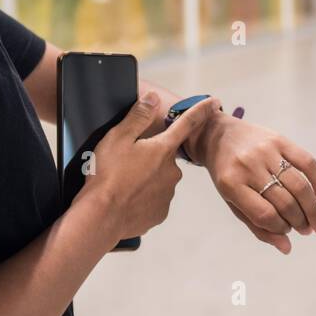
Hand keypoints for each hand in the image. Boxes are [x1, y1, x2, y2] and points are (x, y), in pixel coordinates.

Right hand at [80, 93, 220, 240]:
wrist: (101, 216)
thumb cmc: (107, 175)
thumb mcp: (118, 137)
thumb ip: (138, 116)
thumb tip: (154, 98)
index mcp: (163, 149)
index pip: (187, 123)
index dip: (201, 110)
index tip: (215, 102)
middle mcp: (172, 172)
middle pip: (165, 156)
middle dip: (151, 157)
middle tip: (126, 163)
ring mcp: (167, 194)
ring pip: (159, 179)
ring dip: (146, 178)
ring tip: (122, 183)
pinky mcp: (159, 213)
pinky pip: (154, 200)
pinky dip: (142, 197)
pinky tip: (126, 198)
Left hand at [191, 114, 315, 255]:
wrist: (218, 135)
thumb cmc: (227, 174)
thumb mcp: (232, 201)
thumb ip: (258, 226)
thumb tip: (287, 248)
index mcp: (231, 184)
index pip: (264, 214)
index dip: (281, 228)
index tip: (287, 231)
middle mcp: (248, 166)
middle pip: (284, 201)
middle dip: (300, 221)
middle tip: (307, 231)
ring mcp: (264, 151)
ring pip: (299, 184)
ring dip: (313, 209)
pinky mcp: (279, 139)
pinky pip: (307, 161)